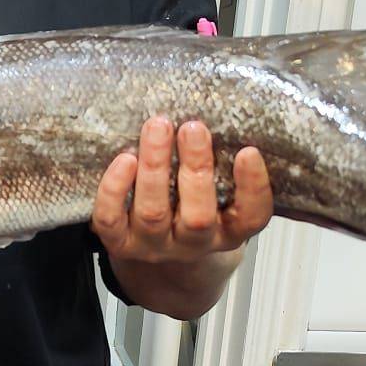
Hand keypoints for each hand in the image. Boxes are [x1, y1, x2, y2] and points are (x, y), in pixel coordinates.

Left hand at [91, 118, 271, 266]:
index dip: (253, 187)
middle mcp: (193, 243)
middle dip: (196, 168)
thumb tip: (219, 108)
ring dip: (155, 166)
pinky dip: (116, 189)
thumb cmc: (188, 205)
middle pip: (198, 216)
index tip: (248, 151)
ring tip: (158, 127)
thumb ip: (221, 162)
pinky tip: (125, 159)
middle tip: (193, 128)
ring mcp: (154, 246)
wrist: (152, 258)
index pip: (251, 217)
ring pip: (153, 212)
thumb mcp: (216, 190)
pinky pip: (112, 219)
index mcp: (227, 230)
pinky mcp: (119, 243)